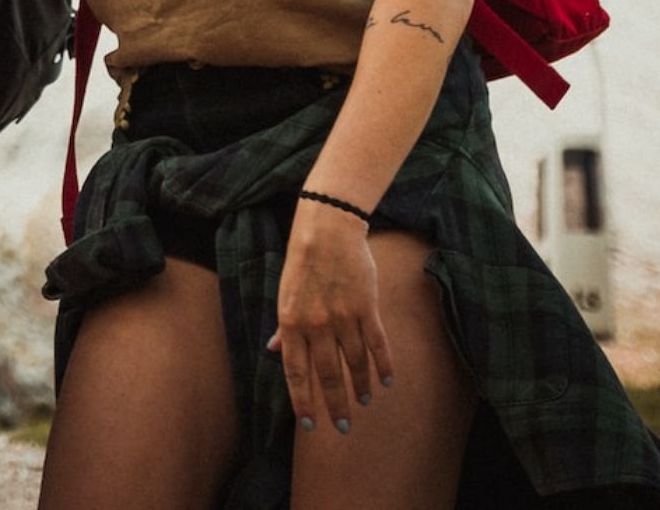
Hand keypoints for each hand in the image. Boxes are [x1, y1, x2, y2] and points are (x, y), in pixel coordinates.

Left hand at [268, 198, 392, 437]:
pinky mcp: (367, 308)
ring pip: (354, 362)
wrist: (327, 232)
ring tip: (363, 403)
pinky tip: (386, 381)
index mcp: (292, 323)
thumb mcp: (285, 295)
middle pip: (327, 374)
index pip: (296, 372)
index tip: (309, 424)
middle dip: (335, 404)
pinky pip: (376, 344)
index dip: (303, 400)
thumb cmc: (302, 264)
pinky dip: (383, 365)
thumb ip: (284, 327)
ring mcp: (343, 317)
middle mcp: (316, 325)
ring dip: (359, 386)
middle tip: (343, 427)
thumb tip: (273, 350)